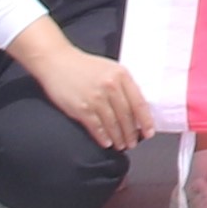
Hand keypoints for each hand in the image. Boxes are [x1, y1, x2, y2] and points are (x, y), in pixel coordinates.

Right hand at [16, 23, 153, 156]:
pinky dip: (103, 137)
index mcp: (122, 75)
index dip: (146, 121)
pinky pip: (96, 127)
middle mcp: (111, 86)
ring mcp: (95, 98)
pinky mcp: (81, 108)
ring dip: (118, 138)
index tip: (149, 132)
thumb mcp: (110, 69)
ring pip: (112, 124)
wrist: (57, 62)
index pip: (139, 103)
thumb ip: (123, 85)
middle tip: (133, 143)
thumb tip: (135, 109)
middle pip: (126, 116)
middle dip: (131, 133)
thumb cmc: (84, 66)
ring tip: (121, 145)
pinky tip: (106, 143)